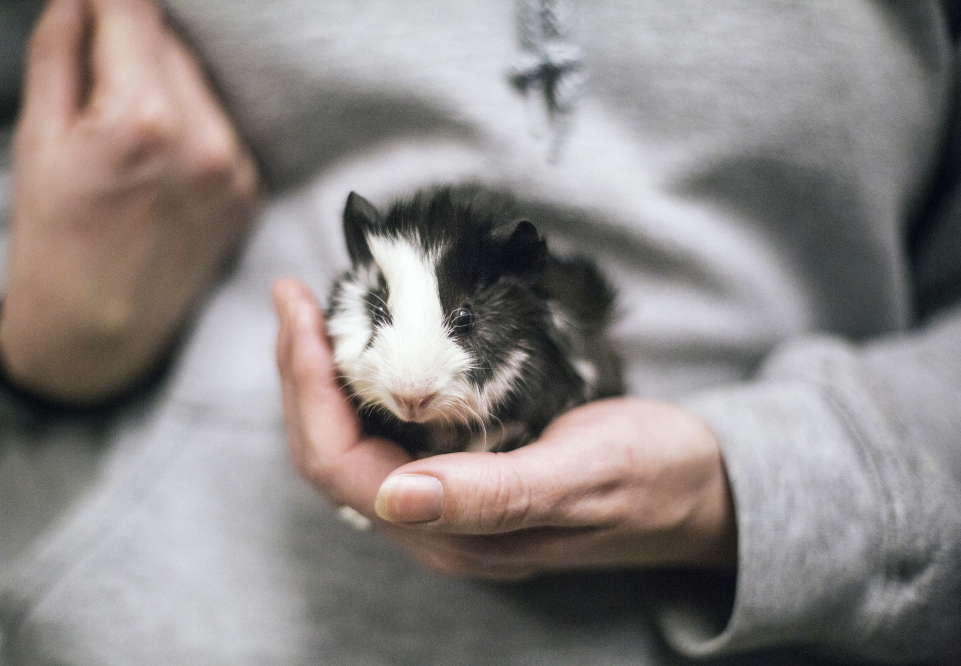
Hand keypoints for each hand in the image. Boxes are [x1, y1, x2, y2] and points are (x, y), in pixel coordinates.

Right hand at [0, 0, 258, 403]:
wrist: (99, 336)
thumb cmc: (54, 243)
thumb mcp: (38, 139)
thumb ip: (62, 53)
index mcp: (144, 120)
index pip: (136, 11)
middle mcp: (205, 140)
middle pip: (172, 44)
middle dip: (132, 39)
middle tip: (94, 67)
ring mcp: (235, 170)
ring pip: (200, 84)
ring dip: (164, 81)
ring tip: (123, 126)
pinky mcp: (248, 192)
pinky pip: (219, 127)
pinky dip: (190, 122)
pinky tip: (156, 157)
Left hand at [274, 278, 736, 580]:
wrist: (702, 491)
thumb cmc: (652, 476)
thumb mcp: (581, 474)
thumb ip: (492, 495)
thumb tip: (395, 497)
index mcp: (453, 534)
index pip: (340, 464)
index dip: (305, 390)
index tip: (297, 312)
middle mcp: (435, 526)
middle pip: (330, 455)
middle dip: (299, 375)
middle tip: (292, 297)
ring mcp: (446, 505)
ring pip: (350, 446)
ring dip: (322, 379)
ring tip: (312, 314)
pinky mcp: (463, 478)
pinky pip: (385, 436)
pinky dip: (360, 387)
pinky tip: (363, 348)